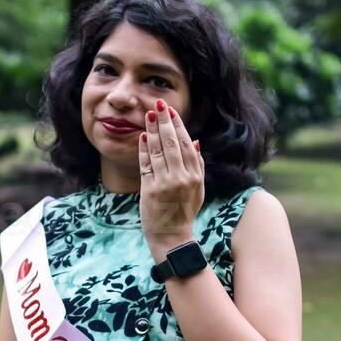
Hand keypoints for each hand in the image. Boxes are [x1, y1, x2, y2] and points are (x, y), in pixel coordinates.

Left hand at [139, 98, 204, 261]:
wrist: (172, 237)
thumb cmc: (184, 212)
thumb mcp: (198, 190)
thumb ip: (197, 166)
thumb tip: (196, 141)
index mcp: (194, 176)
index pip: (186, 144)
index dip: (177, 125)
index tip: (169, 111)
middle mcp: (181, 178)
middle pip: (172, 143)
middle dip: (163, 121)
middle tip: (157, 104)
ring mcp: (165, 184)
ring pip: (158, 151)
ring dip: (152, 131)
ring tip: (148, 115)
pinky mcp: (150, 190)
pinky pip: (146, 165)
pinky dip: (143, 150)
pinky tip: (142, 137)